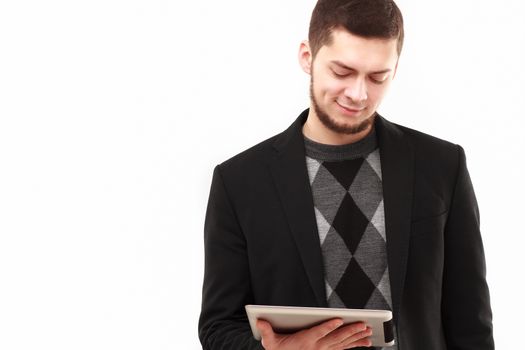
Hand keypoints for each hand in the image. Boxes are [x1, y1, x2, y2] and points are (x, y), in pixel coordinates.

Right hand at [256, 318, 372, 349]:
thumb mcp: (271, 343)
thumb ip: (267, 331)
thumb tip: (260, 320)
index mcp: (305, 342)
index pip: (318, 333)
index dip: (328, 326)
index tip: (338, 320)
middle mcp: (317, 348)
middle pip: (336, 338)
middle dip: (351, 331)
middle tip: (363, 325)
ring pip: (343, 344)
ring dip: (356, 338)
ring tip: (368, 332)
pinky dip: (355, 346)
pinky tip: (364, 342)